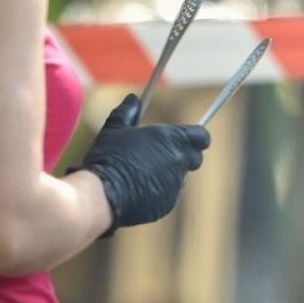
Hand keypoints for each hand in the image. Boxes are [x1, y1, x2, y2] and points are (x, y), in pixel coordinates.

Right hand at [69, 94, 210, 235]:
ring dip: (169, 175)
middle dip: (185, 157)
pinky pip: (169, 195)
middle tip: (163, 156)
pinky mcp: (167, 203)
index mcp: (171, 139)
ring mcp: (174, 184)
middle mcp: (178, 161)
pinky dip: (159, 192)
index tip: (186, 139)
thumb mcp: (114, 129)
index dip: (195, 137)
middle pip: (195, 158)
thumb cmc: (108, 157)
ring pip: (180, 178)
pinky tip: (138, 189)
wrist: (101, 194)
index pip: (201, 136)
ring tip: (143, 174)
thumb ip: (127, 112)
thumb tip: (132, 99)